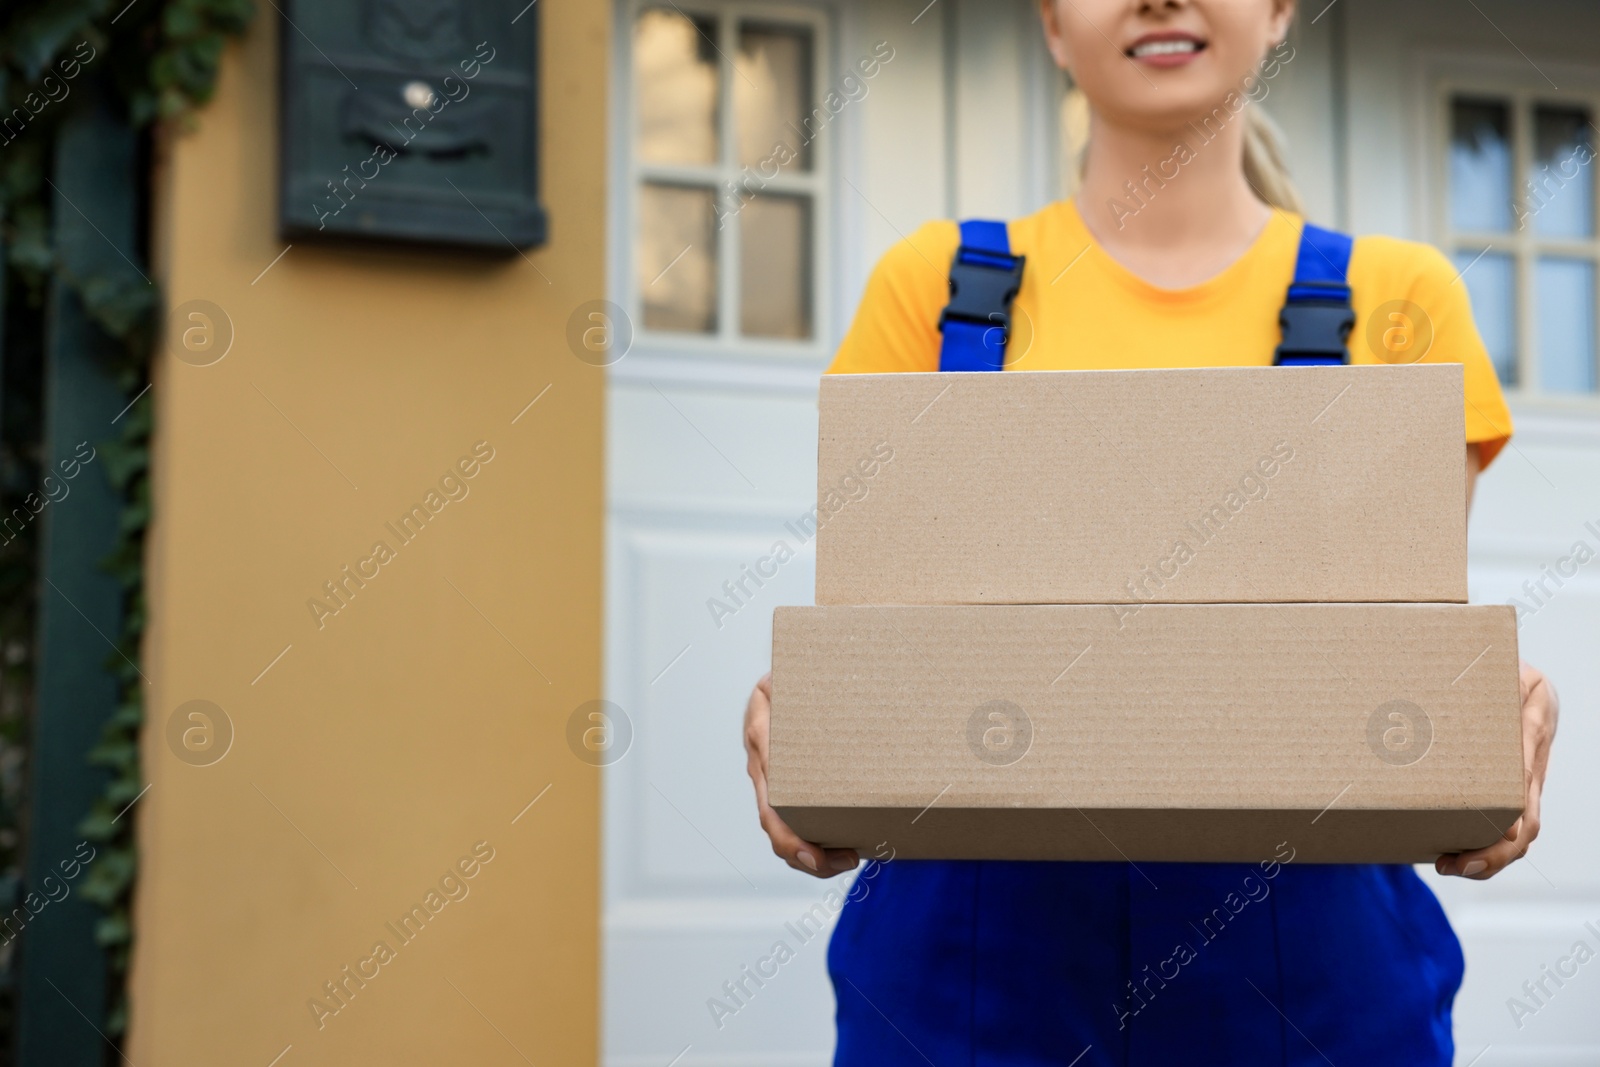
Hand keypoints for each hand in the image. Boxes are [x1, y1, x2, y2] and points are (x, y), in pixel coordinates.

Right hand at [745, 672, 858, 877]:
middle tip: (845, 861)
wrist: (780, 674)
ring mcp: (767, 773)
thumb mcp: (792, 671)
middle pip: (773, 823)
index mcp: (763, 738)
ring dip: (809, 852)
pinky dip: (810, 837)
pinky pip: (788, 817)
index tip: (813, 853)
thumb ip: (796, 682)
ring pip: (778, 827)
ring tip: (849, 858)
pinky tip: (839, 844)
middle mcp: (761, 761)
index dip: (788, 834)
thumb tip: (807, 686)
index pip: (770, 800)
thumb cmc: (793, 672)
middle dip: (804, 853)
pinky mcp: (781, 779)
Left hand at [1437, 661, 1557, 878]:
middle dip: (1497, 849)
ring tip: (1453, 866)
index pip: (1526, 774)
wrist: (1508, 666)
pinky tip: (1457, 855)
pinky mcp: (1512, 784)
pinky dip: (1487, 844)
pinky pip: (1508, 822)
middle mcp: (1533, 754)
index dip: (1511, 809)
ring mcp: (1526, 773)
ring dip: (1492, 855)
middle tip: (1459, 863)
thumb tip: (1461, 684)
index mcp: (1533, 721)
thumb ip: (1489, 678)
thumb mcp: (1496, 661)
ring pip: (1522, 829)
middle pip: (1528, 817)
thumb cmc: (1494, 662)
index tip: (1496, 833)